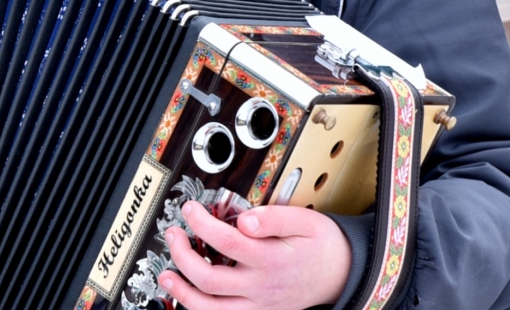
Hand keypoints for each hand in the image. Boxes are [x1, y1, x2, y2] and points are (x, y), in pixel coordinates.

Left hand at [158, 201, 351, 309]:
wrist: (343, 274)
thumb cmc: (323, 246)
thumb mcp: (306, 221)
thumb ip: (274, 218)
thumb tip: (244, 218)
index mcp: (270, 259)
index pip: (225, 241)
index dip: (200, 224)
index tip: (190, 209)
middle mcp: (260, 286)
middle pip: (209, 279)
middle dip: (182, 256)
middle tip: (173, 235)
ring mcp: (257, 304)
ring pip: (210, 308)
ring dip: (182, 292)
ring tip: (167, 274)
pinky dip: (200, 309)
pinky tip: (187, 296)